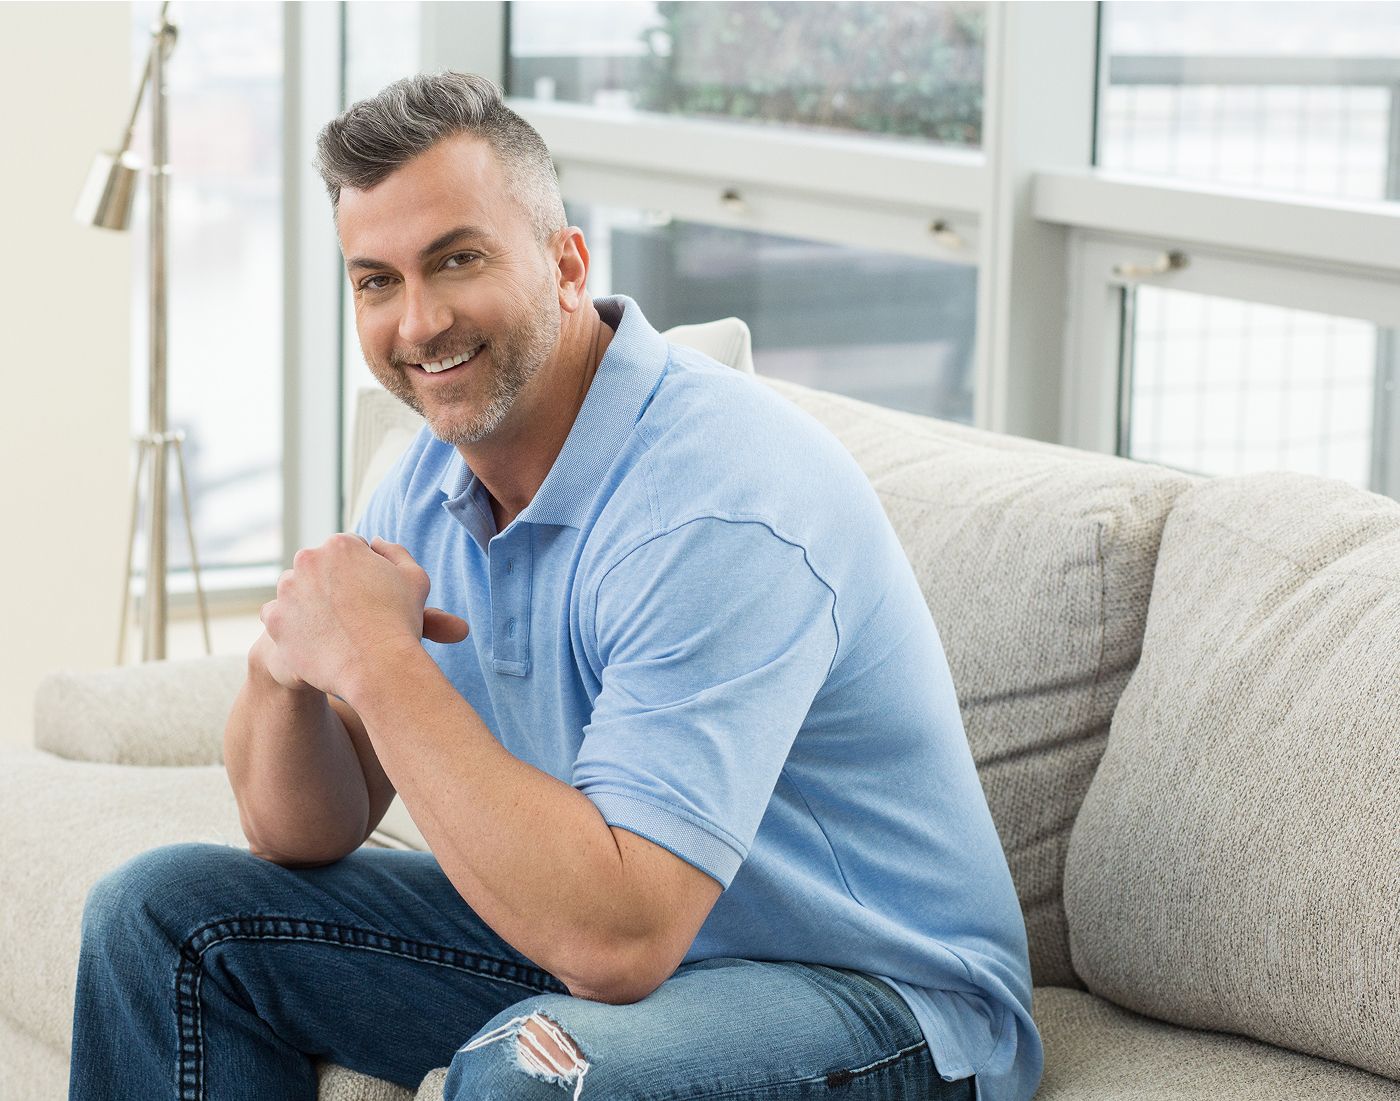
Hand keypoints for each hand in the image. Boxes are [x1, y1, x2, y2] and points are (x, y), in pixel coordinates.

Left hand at [258, 535, 468, 697]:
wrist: (378, 667)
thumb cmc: (400, 623)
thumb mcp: (414, 578)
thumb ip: (394, 552)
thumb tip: (374, 541)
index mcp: (341, 545)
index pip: (346, 550)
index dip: (361, 572)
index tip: (369, 594)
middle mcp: (308, 560)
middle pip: (317, 567)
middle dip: (331, 583)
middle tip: (352, 613)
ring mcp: (287, 590)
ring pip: (294, 590)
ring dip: (308, 601)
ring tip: (333, 627)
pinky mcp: (275, 619)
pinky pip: (277, 616)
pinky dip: (291, 625)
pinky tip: (314, 638)